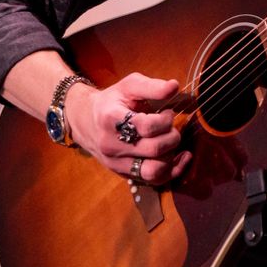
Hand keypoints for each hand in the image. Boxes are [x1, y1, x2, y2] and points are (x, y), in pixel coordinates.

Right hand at [67, 72, 189, 185]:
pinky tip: (181, 157)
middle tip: (171, 126)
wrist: (85, 121)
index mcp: (111, 119)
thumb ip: (152, 86)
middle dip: (172, 136)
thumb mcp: (128, 86)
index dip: (165, 119)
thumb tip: (174, 86)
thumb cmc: (112, 101)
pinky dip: (172, 171)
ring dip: (171, 156)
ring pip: (153, 170)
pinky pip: (153, 180)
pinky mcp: (123, 173)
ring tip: (171, 142)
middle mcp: (112, 145)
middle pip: (154, 149)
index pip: (146, 126)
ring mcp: (116, 162)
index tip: (167, 112)